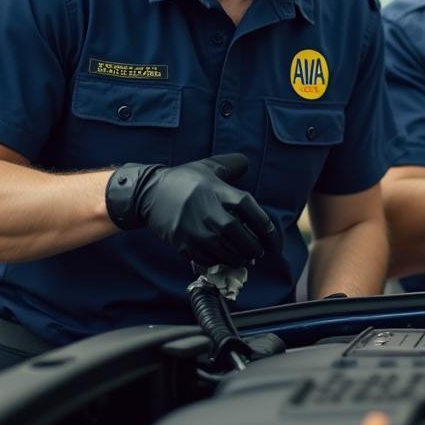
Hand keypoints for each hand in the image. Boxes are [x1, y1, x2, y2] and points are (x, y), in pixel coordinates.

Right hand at [106, 153, 279, 267]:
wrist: (149, 194)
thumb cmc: (184, 180)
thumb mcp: (209, 167)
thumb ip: (232, 165)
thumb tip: (248, 162)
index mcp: (219, 192)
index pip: (251, 211)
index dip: (268, 228)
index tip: (274, 239)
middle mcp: (209, 213)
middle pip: (241, 236)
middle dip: (255, 247)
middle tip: (260, 250)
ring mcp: (196, 231)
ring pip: (226, 252)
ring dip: (240, 257)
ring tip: (246, 256)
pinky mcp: (184, 244)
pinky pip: (208, 259)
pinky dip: (221, 261)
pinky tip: (226, 258)